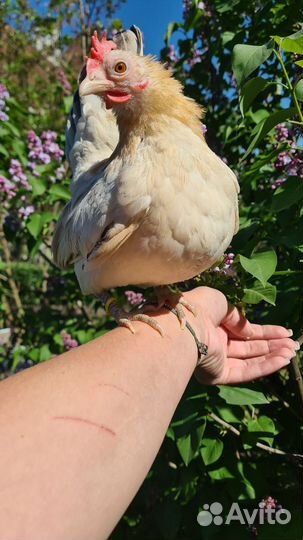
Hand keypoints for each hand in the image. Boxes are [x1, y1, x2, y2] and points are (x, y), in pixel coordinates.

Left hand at [183, 287, 297, 384]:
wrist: (186, 324)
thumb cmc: (200, 307)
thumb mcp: (222, 303)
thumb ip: (239, 318)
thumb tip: (251, 331)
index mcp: (213, 324)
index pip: (244, 330)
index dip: (265, 331)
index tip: (285, 332)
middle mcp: (215, 343)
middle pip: (249, 347)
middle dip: (273, 345)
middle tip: (294, 344)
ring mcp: (216, 360)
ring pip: (250, 360)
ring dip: (272, 356)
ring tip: (293, 351)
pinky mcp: (218, 375)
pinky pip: (245, 371)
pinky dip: (265, 366)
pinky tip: (283, 360)